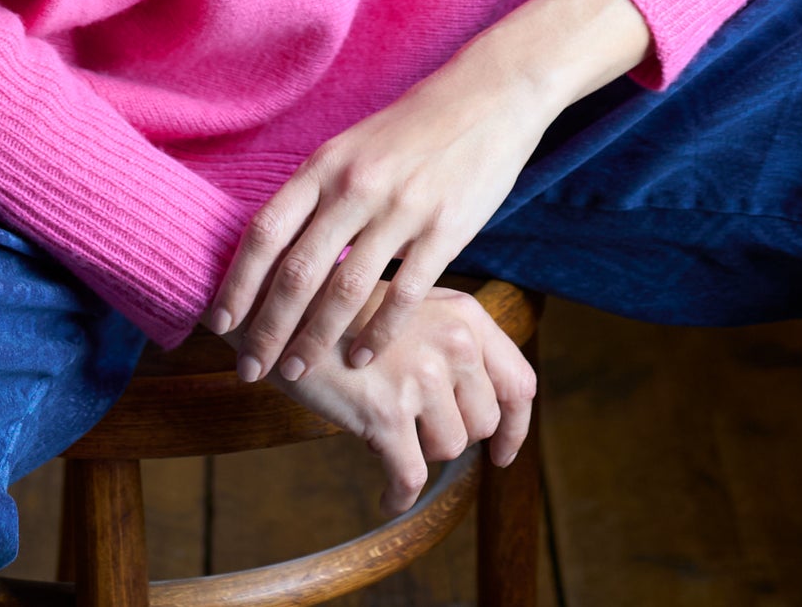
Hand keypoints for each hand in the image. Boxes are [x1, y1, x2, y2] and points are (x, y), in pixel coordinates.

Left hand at [209, 0, 647, 381]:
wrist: (486, 96)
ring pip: (345, 292)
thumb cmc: (411, 128)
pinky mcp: (445, 230)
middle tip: (249, 369)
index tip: (218, 324)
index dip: (237, 284)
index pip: (265, 232)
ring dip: (314, 341)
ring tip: (296, 373)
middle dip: (267, 330)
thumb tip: (270, 250)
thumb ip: (315, 193)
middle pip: (297, 272)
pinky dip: (377, 334)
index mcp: (325, 164)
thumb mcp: (351, 146)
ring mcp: (401, 209)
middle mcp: (356, 186)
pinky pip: (403, 296)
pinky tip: (361, 358)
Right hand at [228, 281, 537, 517]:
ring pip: (448, 449)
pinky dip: (397, 496)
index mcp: (465, 315)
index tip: (501, 454)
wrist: (281, 304)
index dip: (515, 427)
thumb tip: (489, 408)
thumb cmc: (344, 311)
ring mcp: (421, 376)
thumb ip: (455, 342)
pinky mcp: (386, 412)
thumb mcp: (413, 308)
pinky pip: (409, 478)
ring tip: (388, 432)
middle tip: (414, 428)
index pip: (520, 383)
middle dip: (452, 434)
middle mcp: (453, 341)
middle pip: (483, 423)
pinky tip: (386, 498)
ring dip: (420, 452)